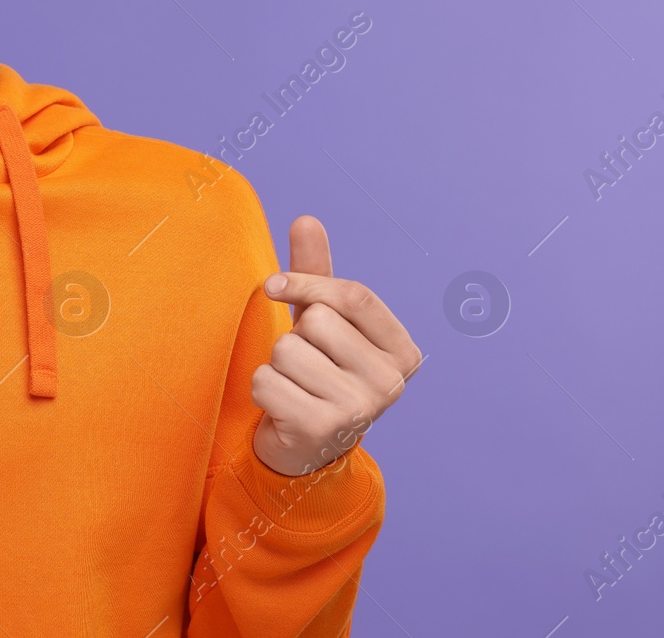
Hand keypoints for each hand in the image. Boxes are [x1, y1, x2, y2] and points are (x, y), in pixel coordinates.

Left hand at [249, 216, 421, 477]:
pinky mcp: (322, 430)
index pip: (354, 295)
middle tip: (303, 365)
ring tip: (294, 386)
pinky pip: (266, 381)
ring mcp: (360, 410)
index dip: (308, 282)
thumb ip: (315, 274)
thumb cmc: (315, 370)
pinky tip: (281, 407)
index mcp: (402, 351)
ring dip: (275, 364)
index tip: (273, 285)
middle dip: (293, 335)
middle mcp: (391, 383)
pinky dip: (261, 390)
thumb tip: (305, 219)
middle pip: (316, 321)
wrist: (304, 444)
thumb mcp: (319, 321)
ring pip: (286, 350)